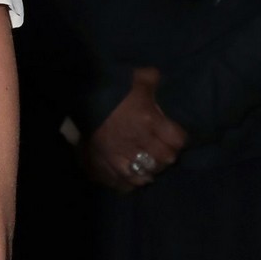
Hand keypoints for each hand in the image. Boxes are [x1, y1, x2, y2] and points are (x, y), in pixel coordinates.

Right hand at [85, 67, 186, 193]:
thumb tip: (160, 77)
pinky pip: (122, 182)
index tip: (175, 135)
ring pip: (144, 173)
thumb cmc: (114, 87)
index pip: (177, 140)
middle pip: (164, 159)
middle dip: (166, 155)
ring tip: (148, 164)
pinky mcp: (104, 164)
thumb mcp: (138, 78)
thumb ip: (153, 79)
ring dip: (150, 170)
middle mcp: (137, 141)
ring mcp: (120, 155)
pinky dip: (129, 182)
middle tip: (163, 150)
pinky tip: (132, 177)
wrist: (81, 95)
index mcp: (148, 121)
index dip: (179, 139)